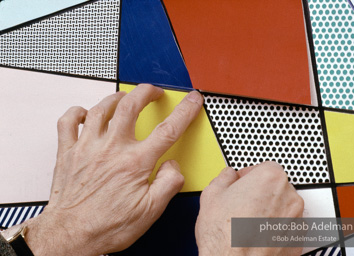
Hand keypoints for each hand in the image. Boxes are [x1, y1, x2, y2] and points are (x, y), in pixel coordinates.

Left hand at [24, 84, 202, 254]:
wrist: (70, 235)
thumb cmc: (106, 226)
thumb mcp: (149, 212)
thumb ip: (168, 184)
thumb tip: (173, 166)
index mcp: (134, 163)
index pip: (167, 130)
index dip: (184, 111)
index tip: (191, 101)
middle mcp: (111, 149)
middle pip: (131, 106)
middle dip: (146, 92)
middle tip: (153, 91)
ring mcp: (87, 147)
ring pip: (101, 108)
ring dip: (116, 97)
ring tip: (124, 97)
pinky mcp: (68, 152)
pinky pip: (68, 122)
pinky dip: (77, 112)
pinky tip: (86, 113)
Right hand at [195, 162, 303, 255]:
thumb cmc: (224, 235)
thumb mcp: (212, 194)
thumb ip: (224, 177)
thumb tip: (228, 176)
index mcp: (270, 178)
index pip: (264, 166)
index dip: (249, 175)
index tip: (241, 182)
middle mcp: (288, 196)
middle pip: (275, 186)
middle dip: (259, 192)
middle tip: (241, 203)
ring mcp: (296, 220)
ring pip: (282, 207)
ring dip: (268, 210)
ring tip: (247, 222)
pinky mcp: (297, 240)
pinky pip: (286, 227)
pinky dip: (274, 229)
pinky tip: (255, 235)